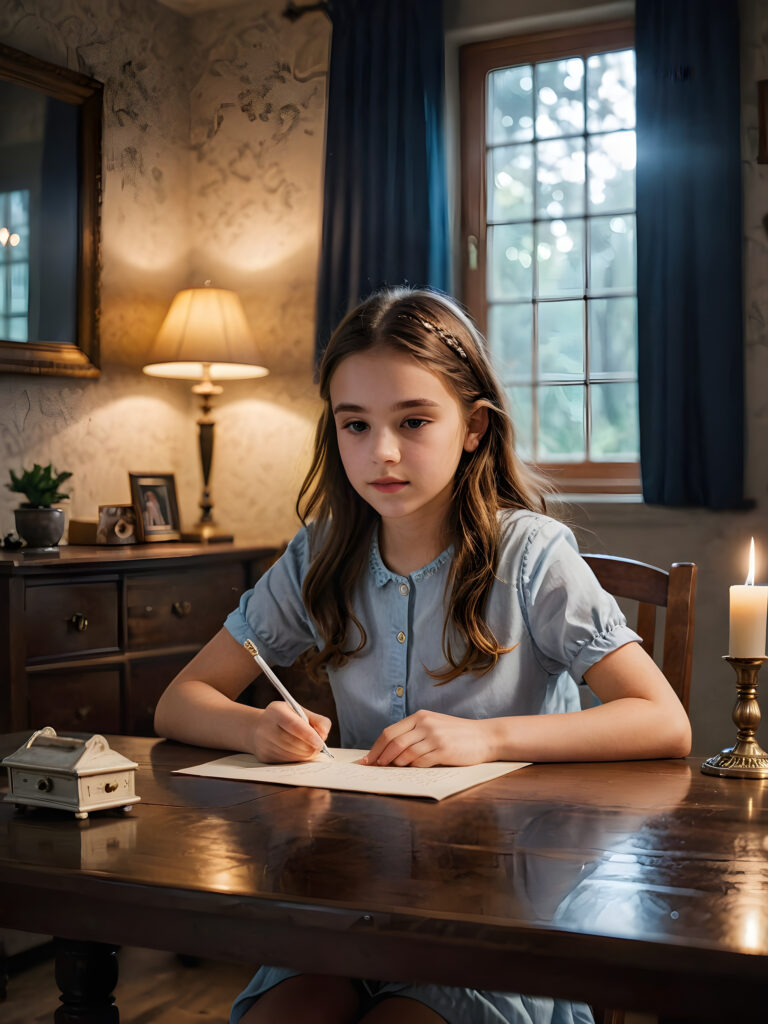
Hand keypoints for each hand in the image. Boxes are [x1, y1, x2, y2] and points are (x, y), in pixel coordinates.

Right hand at [251, 701, 330, 762]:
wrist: (258, 728)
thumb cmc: (285, 718)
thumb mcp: (300, 711)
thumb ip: (317, 720)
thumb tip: (324, 736)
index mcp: (276, 711)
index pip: (293, 725)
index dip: (309, 735)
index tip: (321, 743)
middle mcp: (266, 727)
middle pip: (294, 743)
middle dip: (310, 747)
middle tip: (318, 746)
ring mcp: (263, 744)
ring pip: (292, 756)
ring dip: (304, 754)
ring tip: (307, 747)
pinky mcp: (264, 757)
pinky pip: (287, 762)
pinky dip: (296, 759)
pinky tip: (296, 751)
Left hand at [362, 710, 496, 767]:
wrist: (485, 737)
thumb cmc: (457, 734)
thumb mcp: (434, 725)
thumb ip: (415, 733)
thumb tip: (389, 751)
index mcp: (420, 716)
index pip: (390, 732)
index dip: (376, 747)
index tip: (367, 760)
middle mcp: (425, 724)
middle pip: (393, 742)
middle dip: (381, 757)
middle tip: (374, 768)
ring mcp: (434, 736)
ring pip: (405, 753)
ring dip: (396, 764)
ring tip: (393, 769)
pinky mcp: (443, 750)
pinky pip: (420, 762)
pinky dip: (413, 767)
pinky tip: (412, 770)